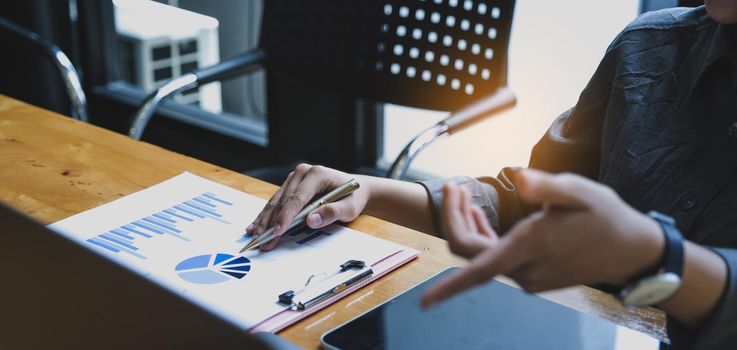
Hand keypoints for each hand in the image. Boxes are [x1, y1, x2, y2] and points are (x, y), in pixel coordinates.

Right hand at [247, 163, 370, 250]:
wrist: (356, 189)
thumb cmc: (353, 198)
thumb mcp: (350, 207)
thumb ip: (332, 212)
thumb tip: (310, 220)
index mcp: (317, 174)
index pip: (297, 198)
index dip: (286, 216)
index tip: (278, 232)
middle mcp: (302, 173)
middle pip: (283, 201)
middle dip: (272, 223)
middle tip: (263, 242)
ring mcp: (294, 178)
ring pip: (276, 202)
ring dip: (265, 221)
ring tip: (256, 238)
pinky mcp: (290, 186)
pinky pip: (276, 202)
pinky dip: (265, 216)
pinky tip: (254, 227)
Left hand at [422, 169, 663, 307]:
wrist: (632, 249)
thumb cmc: (606, 217)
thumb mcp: (580, 191)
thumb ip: (546, 187)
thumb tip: (519, 177)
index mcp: (530, 249)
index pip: (477, 271)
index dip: (447, 289)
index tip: (424, 302)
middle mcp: (525, 270)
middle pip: (470, 253)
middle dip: (453, 220)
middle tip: (452, 187)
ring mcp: (528, 276)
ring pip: (481, 255)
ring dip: (467, 225)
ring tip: (463, 194)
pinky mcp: (532, 275)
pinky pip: (495, 259)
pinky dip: (483, 236)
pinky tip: (480, 215)